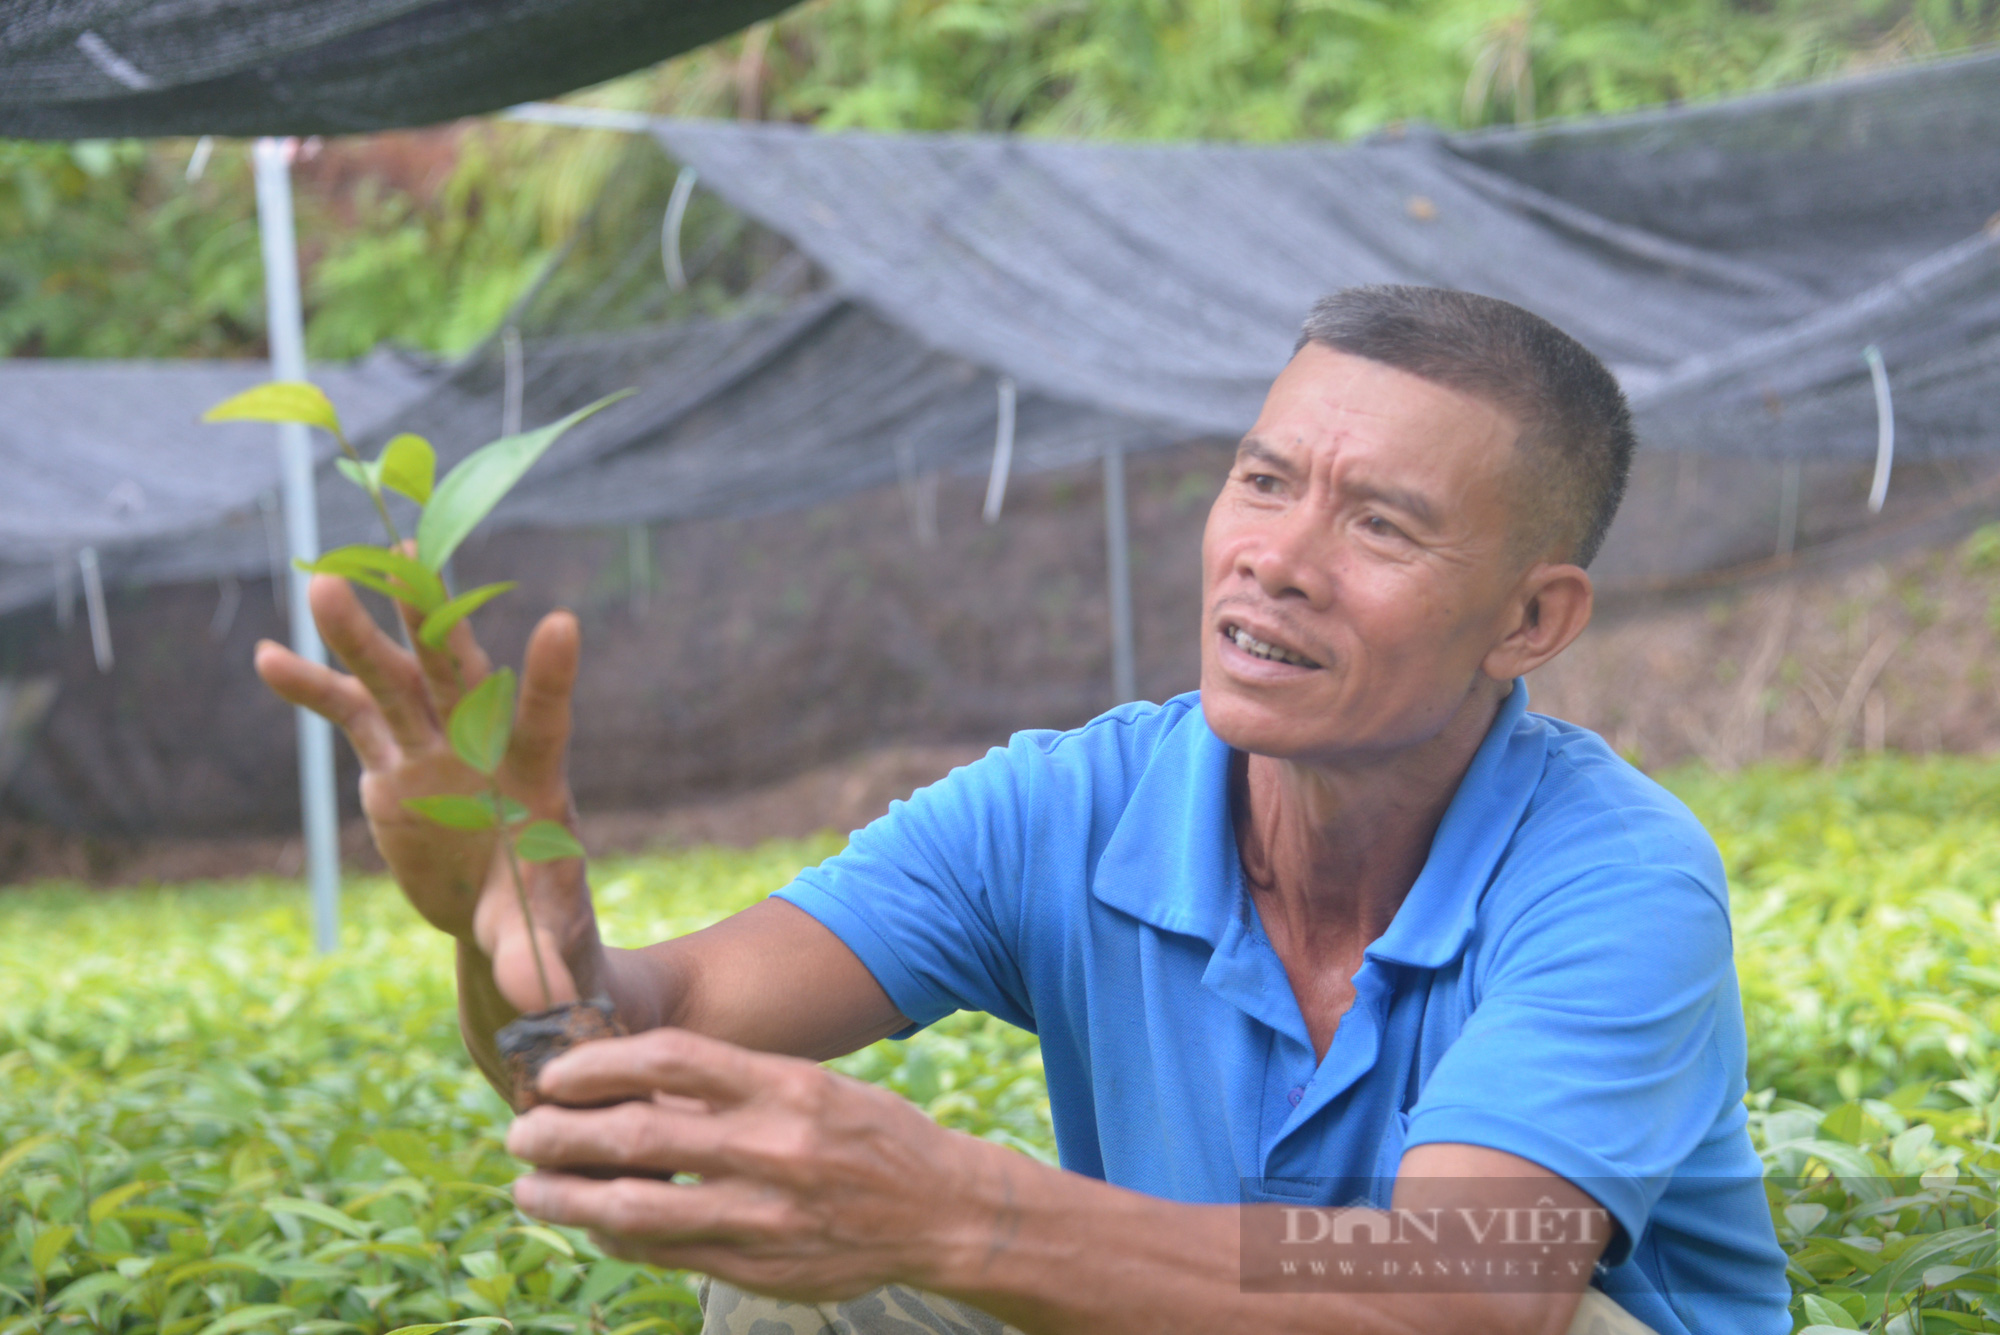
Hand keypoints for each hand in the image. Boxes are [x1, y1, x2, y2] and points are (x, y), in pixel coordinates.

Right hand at [254, 573, 599, 1012]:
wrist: (506, 927)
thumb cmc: (543, 928)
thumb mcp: (544, 944)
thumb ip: (537, 957)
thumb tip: (542, 1001)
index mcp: (535, 781)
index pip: (544, 720)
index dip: (550, 677)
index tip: (562, 623)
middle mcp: (483, 748)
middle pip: (456, 675)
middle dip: (430, 622)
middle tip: (408, 559)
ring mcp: (434, 750)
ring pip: (393, 682)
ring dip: (358, 636)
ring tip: (320, 583)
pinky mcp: (393, 765)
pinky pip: (350, 716)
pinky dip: (313, 687)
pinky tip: (267, 655)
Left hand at [506, 1027, 995, 1301]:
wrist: (943, 1213)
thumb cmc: (868, 1134)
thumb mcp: (812, 1086)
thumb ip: (733, 1087)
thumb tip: (635, 1083)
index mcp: (786, 1086)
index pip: (671, 1059)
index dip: (599, 1063)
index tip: (556, 1072)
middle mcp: (772, 1149)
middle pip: (639, 1135)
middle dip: (562, 1134)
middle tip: (518, 1130)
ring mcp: (764, 1216)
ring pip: (637, 1208)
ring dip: (567, 1197)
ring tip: (527, 1187)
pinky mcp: (758, 1267)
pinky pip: (666, 1252)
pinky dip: (616, 1235)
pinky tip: (590, 1221)